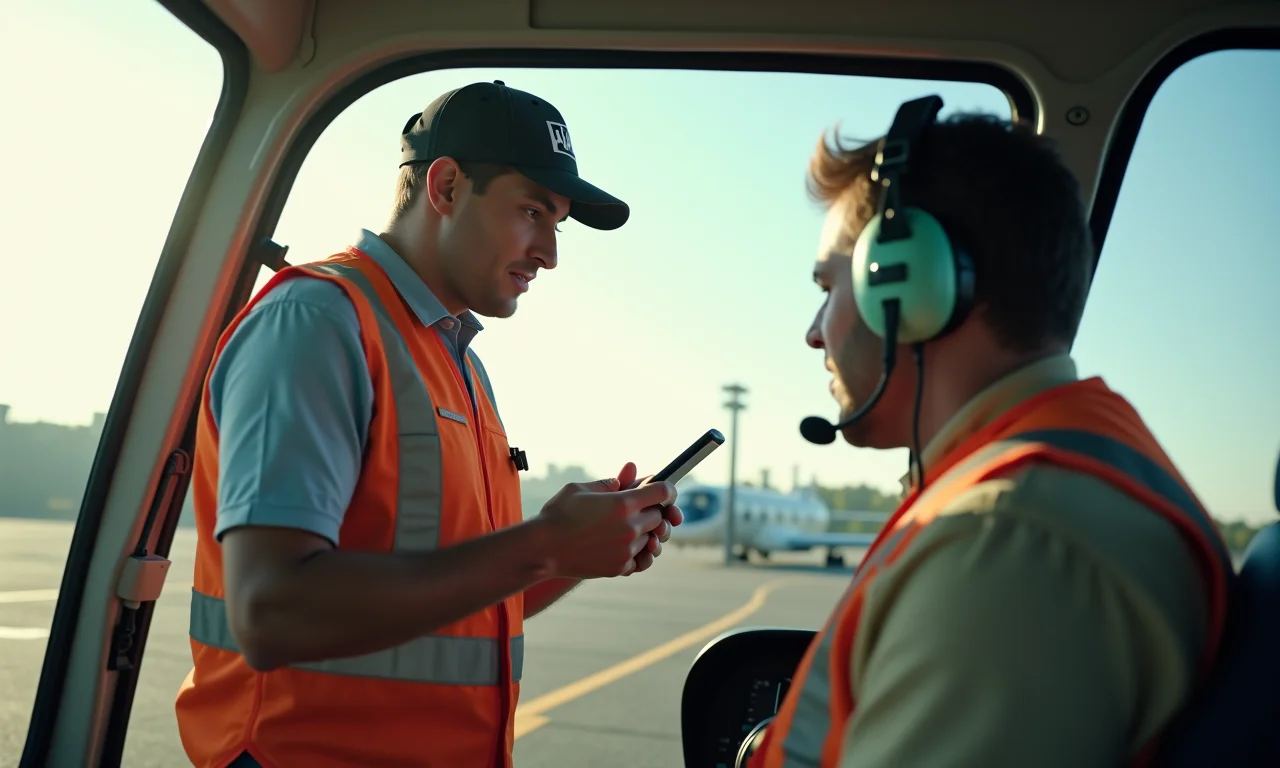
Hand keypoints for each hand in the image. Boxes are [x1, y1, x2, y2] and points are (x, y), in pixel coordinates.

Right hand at [535, 463, 675, 579]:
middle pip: (660, 517)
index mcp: (623, 503)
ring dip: (642, 533)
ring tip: (622, 529)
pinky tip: (623, 546)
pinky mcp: (620, 567)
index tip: (664, 492)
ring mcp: (627, 550)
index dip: (668, 489)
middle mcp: (630, 527)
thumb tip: (624, 480)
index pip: (664, 492)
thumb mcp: (580, 489)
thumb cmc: (558, 515)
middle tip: (636, 510)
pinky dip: (636, 553)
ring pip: (651, 539)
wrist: (543, 549)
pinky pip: (640, 560)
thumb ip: (607, 484)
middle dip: (652, 511)